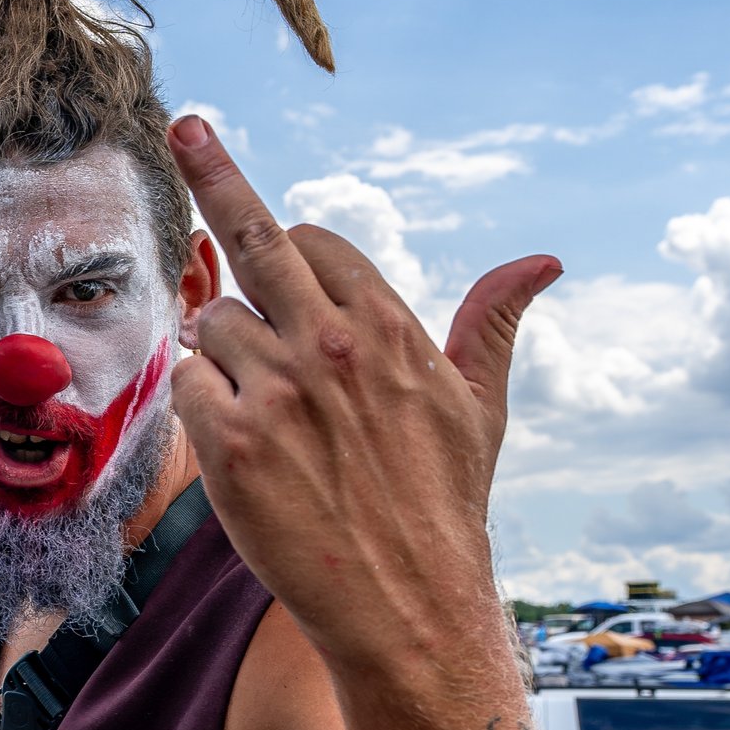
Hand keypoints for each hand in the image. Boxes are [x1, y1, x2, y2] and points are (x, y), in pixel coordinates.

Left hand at [165, 115, 559, 663]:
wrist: (408, 607)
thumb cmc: (444, 507)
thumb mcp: (481, 409)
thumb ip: (492, 324)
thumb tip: (543, 260)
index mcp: (389, 327)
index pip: (317, 240)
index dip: (296, 253)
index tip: (284, 264)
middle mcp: (331, 345)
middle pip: (254, 234)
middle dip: (215, 170)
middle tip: (186, 122)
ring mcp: (277, 391)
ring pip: (214, 325)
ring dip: (224, 354)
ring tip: (264, 411)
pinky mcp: (231, 444)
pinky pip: (190, 386)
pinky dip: (203, 405)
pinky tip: (238, 442)